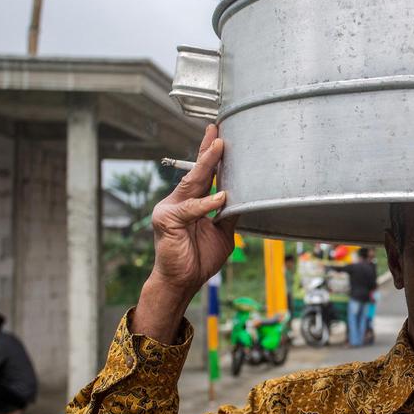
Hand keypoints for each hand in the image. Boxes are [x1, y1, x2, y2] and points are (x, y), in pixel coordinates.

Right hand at [134, 124, 238, 342]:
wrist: (182, 282)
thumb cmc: (199, 259)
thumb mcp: (222, 232)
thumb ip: (229, 214)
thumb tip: (246, 196)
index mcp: (191, 202)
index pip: (203, 175)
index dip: (210, 155)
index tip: (220, 135)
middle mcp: (178, 201)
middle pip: (196, 172)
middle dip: (208, 151)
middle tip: (218, 130)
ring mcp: (170, 209)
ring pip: (192, 183)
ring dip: (207, 165)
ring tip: (219, 147)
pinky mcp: (167, 220)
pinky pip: (192, 209)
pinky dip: (208, 203)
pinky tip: (222, 197)